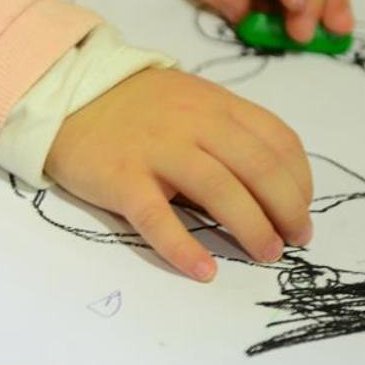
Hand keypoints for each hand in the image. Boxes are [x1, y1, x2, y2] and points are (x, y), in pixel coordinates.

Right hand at [44, 68, 312, 281]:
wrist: (63, 95)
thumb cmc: (132, 106)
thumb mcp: (188, 100)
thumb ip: (225, 130)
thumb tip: (266, 184)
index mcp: (215, 105)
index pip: (278, 141)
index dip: (300, 181)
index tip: (301, 209)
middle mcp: (193, 124)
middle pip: (259, 169)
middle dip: (287, 210)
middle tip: (294, 241)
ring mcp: (156, 150)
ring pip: (220, 191)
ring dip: (252, 229)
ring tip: (265, 254)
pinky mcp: (121, 178)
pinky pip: (158, 218)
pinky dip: (183, 248)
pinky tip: (204, 270)